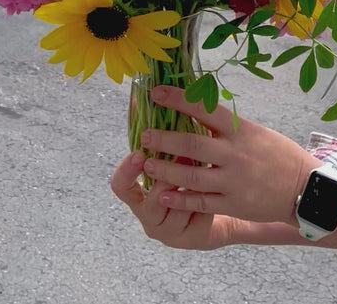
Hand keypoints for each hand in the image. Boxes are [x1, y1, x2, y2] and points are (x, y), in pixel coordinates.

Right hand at [110, 150, 244, 249]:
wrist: (215, 211)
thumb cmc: (185, 178)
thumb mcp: (168, 161)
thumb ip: (159, 139)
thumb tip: (146, 100)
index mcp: (137, 196)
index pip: (120, 186)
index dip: (127, 171)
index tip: (140, 153)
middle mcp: (149, 216)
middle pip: (150, 202)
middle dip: (166, 177)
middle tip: (181, 155)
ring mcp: (169, 231)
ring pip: (177, 210)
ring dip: (189, 185)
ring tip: (203, 163)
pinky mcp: (192, 237)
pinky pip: (198, 216)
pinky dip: (206, 196)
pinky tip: (216, 180)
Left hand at [137, 85, 320, 223]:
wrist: (306, 189)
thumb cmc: (277, 154)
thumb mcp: (255, 131)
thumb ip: (226, 125)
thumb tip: (194, 109)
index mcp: (240, 130)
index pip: (204, 109)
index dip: (178, 99)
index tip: (156, 92)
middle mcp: (235, 154)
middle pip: (192, 144)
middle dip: (164, 140)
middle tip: (145, 136)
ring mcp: (234, 181)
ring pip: (191, 176)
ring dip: (166, 170)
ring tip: (147, 165)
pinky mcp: (234, 204)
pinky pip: (201, 202)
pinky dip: (180, 199)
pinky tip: (164, 196)